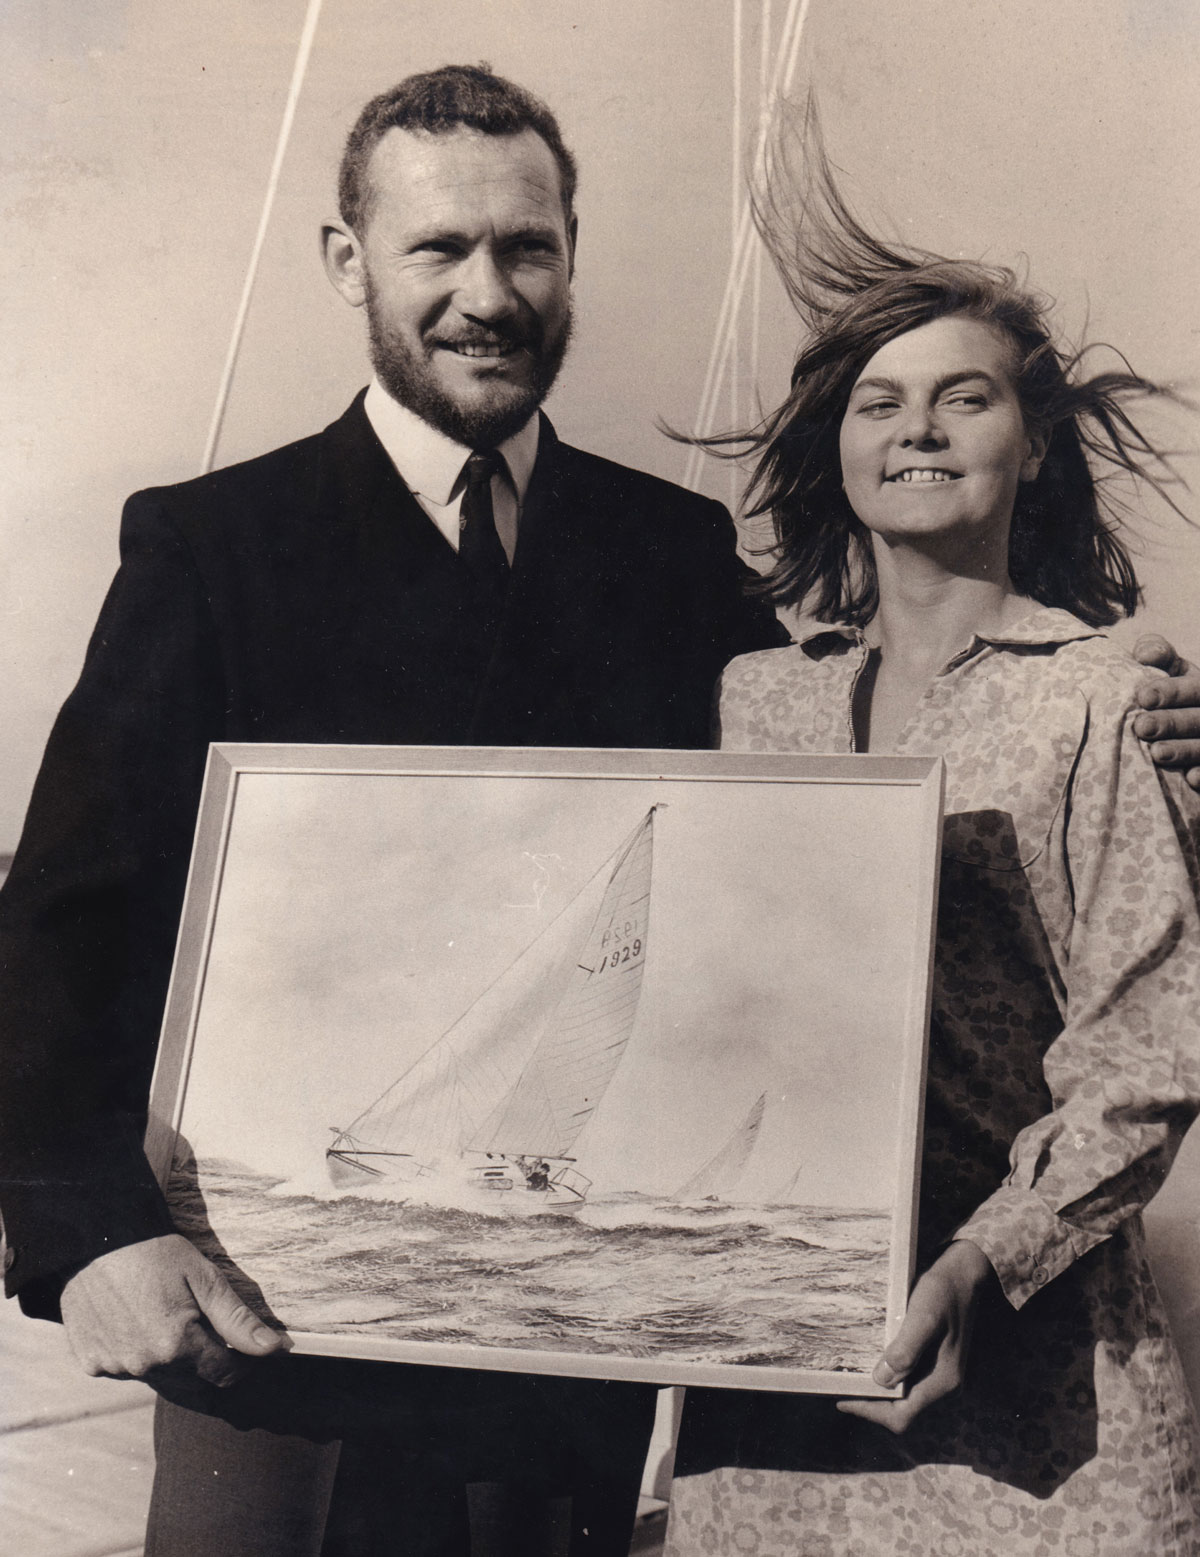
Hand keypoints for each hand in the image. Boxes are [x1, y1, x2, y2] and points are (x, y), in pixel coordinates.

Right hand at [60, 1233, 288, 1387]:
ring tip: (171, 1322)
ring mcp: (115, 1368)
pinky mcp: (92, 1364)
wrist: (97, 1239)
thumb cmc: (156, 1252)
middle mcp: (145, 1366)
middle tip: (209, 1331)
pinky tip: (138, 1326)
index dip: (242, 1364)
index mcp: (177, 1346)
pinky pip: (126, 1371)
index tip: (247, 1350)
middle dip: (208, 1363)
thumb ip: (237, 1320)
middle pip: (192, 1383)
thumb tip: (273, 1349)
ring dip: (172, 1363)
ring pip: (159, 1378)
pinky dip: (138, 1356)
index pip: (223, 1374)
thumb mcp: (204, 1278)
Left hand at [835, 1239, 993, 1433]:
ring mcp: (942, 1374)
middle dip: (872, 1403)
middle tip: (841, 1386)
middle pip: (903, 1410)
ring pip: (905, 1396)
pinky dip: (889, 1377)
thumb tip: (881, 1380)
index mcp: (944, 1380)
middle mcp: (945, 1384)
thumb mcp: (923, 1317)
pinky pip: (910, 1380)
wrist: (964, 1273)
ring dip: (879, 1390)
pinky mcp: (937, 1362)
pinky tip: (872, 1361)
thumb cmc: (943, 1292)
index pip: (902, 1415)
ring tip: (852, 1375)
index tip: (843, 1400)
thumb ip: (906, 1350)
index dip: (871, 1411)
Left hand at [1132, 635, 1199, 790]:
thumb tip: (1144, 653)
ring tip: (1157, 753)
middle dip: (1172, 722)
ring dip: (1184, 750)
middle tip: (1143, 726)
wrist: (1181, 729)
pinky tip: (1190, 778)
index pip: (1194, 687)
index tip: (1143, 696)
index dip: (1172, 691)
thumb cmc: (1168, 697)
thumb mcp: (1170, 671)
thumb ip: (1158, 655)